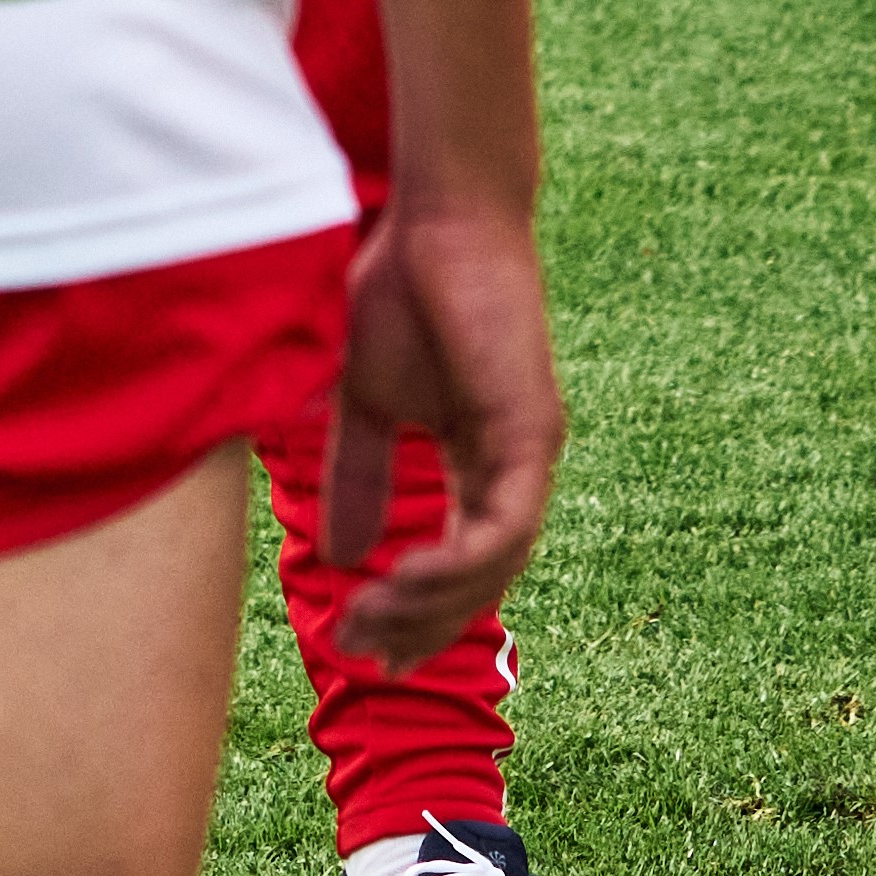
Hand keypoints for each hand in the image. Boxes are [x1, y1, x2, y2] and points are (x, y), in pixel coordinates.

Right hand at [310, 188, 559, 666]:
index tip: (363, 651)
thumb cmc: (400, 293)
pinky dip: (458, 562)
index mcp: (480, 461)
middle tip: (360, 653)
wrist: (435, 222)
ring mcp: (530, 454)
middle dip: (419, 624)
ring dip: (432, 603)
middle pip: (478, 578)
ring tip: (368, 617)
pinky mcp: (532, 435)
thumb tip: (342, 553)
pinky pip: (504, 526)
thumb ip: (359, 475)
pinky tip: (403, 575)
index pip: (457, 559)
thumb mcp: (364, 403)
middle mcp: (515, 468)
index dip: (416, 612)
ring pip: (494, 565)